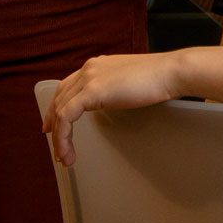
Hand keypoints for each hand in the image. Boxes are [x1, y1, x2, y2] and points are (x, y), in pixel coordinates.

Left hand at [44, 51, 184, 163]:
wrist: (170, 72)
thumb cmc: (159, 78)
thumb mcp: (129, 82)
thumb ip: (116, 89)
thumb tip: (115, 100)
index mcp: (97, 66)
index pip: (68, 86)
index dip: (58, 106)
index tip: (54, 124)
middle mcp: (88, 69)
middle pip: (60, 97)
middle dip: (53, 123)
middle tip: (54, 144)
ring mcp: (88, 78)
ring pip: (61, 110)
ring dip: (59, 136)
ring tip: (63, 156)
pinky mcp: (92, 91)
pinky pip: (66, 116)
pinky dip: (63, 136)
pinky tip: (67, 150)